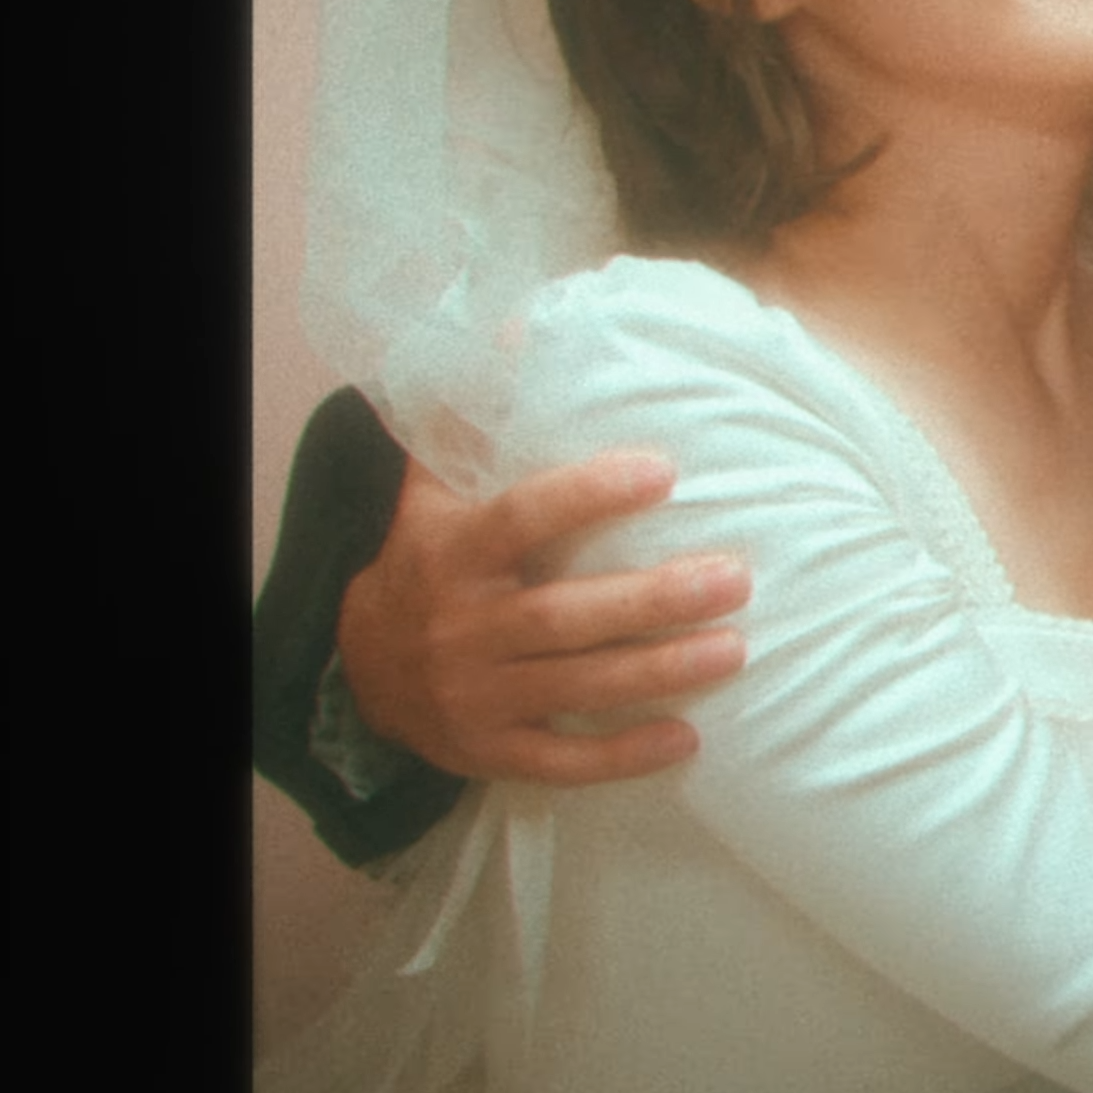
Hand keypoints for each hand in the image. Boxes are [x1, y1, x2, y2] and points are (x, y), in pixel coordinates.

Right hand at [335, 451, 748, 785]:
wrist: (358, 666)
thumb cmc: (425, 558)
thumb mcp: (431, 487)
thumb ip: (475, 419)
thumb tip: (522, 331)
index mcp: (453, 552)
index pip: (523, 518)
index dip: (590, 495)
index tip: (664, 472)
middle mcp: (461, 627)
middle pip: (564, 616)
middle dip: (652, 600)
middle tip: (734, 577)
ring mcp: (474, 696)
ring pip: (575, 687)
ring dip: (658, 672)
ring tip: (734, 648)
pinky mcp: (489, 751)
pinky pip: (560, 761)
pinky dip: (621, 756)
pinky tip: (685, 739)